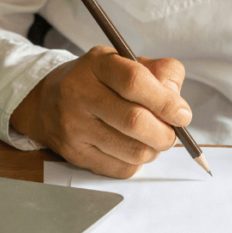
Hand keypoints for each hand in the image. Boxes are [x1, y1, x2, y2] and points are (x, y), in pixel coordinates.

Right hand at [10, 46, 190, 177]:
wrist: (49, 102)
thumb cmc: (100, 82)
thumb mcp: (127, 63)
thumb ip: (161, 74)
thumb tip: (179, 107)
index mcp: (97, 64)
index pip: (135, 82)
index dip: (166, 102)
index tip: (182, 115)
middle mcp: (80, 93)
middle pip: (135, 121)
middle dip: (165, 133)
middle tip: (171, 133)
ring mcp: (74, 126)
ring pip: (133, 151)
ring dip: (154, 150)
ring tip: (152, 139)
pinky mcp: (75, 154)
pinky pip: (122, 169)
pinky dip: (137, 162)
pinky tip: (131, 147)